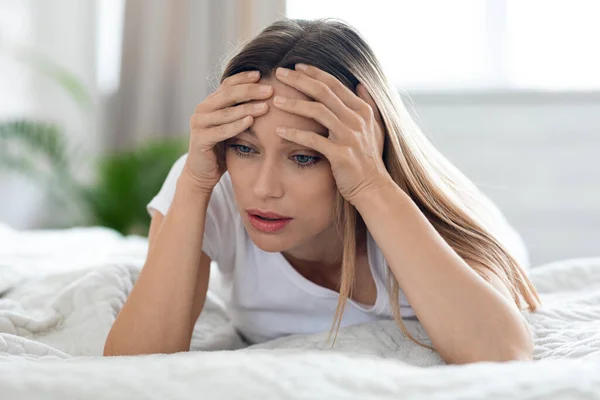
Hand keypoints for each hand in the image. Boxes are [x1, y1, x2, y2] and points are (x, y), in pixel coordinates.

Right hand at [184, 70, 273, 193]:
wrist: (203, 172)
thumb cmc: (222, 147)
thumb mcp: (232, 125)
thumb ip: (242, 110)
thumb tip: (269, 94)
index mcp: (211, 102)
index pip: (228, 84)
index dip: (245, 78)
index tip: (262, 74)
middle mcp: (203, 109)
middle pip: (228, 94)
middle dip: (251, 91)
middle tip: (270, 90)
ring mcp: (199, 123)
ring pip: (227, 112)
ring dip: (247, 108)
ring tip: (265, 106)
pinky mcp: (200, 139)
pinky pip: (221, 130)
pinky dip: (236, 125)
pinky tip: (250, 121)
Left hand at [272, 64, 390, 204]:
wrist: (373, 188)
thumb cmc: (369, 159)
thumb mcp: (374, 128)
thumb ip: (368, 104)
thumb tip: (361, 84)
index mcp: (362, 110)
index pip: (334, 84)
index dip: (314, 73)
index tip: (295, 67)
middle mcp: (356, 120)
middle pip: (323, 92)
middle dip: (299, 81)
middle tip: (279, 73)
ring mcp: (349, 136)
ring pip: (317, 112)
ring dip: (294, 104)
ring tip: (275, 101)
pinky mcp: (340, 154)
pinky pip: (313, 140)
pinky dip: (294, 134)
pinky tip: (278, 132)